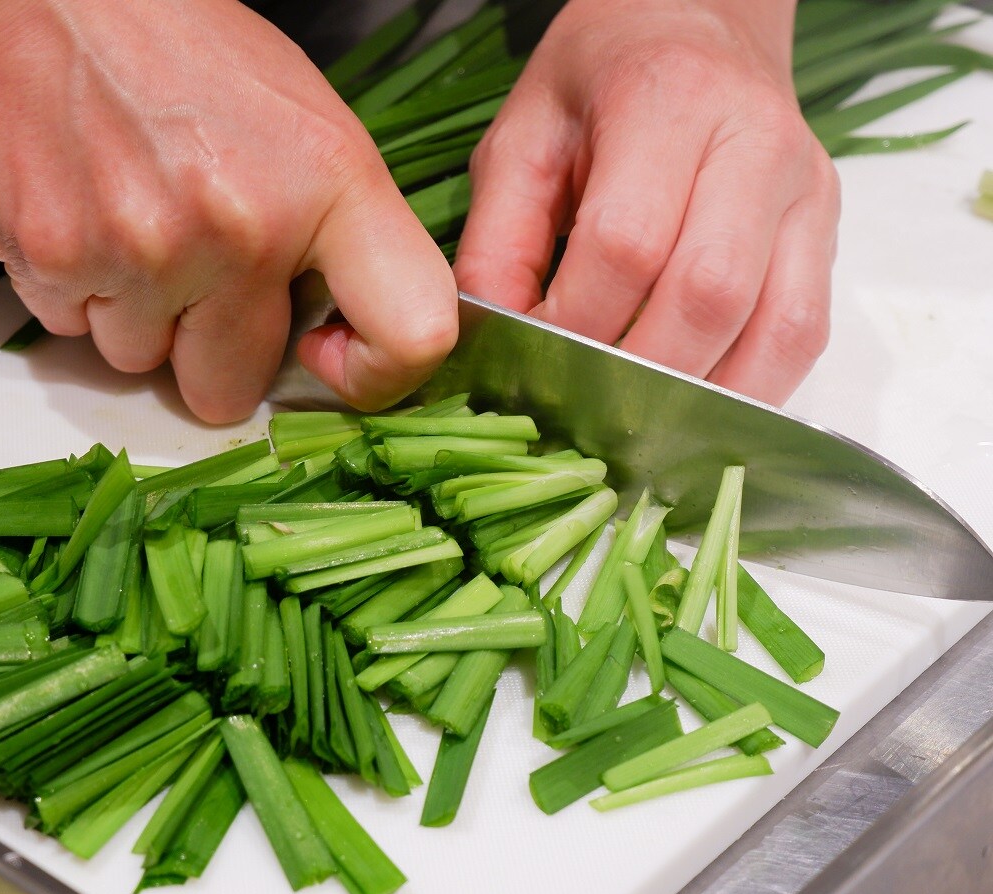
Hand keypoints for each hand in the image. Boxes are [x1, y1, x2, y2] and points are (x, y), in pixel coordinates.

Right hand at [0, 0, 456, 421]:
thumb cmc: (181, 48)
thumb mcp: (306, 124)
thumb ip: (336, 239)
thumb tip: (335, 338)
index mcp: (331, 184)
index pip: (413, 336)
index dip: (374, 374)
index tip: (327, 350)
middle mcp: (244, 229)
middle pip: (230, 393)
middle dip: (209, 351)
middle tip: (194, 273)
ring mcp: (146, 250)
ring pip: (144, 363)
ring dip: (139, 318)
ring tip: (133, 220)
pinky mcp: (53, 255)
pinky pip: (76, 330)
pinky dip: (81, 291)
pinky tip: (89, 216)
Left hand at [453, 0, 840, 406]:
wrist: (698, 23)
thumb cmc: (600, 82)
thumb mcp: (521, 140)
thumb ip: (497, 244)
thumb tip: (494, 346)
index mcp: (665, 100)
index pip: (626, 245)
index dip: (575, 325)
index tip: (532, 363)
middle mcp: (754, 143)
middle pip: (706, 295)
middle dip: (636, 374)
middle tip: (583, 408)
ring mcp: (805, 191)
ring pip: (773, 328)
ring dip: (699, 398)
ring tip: (638, 426)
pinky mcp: (826, 231)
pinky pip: (802, 336)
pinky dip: (749, 390)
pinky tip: (695, 407)